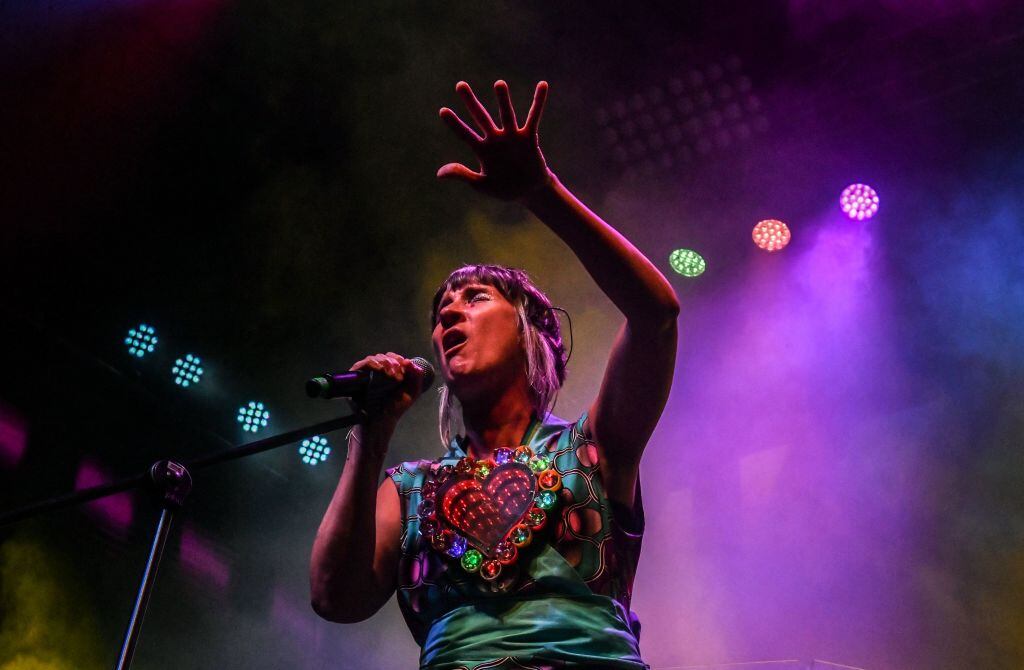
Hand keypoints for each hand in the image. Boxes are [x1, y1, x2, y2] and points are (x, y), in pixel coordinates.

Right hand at [348, 352, 426, 427]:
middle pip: (383, 357)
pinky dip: (372, 363)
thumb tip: (410, 361)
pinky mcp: (356, 378)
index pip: (392, 358)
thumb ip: (416, 377)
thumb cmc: (396, 407)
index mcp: (389, 372)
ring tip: (392, 375)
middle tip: (398, 375)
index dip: (399, 359)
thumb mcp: (412, 392)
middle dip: (393, 362)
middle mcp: (377, 372)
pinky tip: (380, 369)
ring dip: (385, 363)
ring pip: (373, 358)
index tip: (405, 366)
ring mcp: (366, 374)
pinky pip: (361, 364)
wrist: (383, 420)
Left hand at [437, 80, 551, 200]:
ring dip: (503, 99)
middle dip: (470, 102)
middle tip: (460, 85)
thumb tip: (439, 174)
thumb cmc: (504, 189)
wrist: (529, 192)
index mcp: (482, 150)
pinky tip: (542, 85)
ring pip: (506, 114)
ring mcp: (512, 136)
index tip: (443, 111)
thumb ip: (463, 175)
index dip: (455, 124)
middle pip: (480, 117)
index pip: (465, 134)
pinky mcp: (529, 137)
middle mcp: (495, 139)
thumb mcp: (481, 185)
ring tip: (499, 83)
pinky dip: (538, 102)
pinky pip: (534, 118)